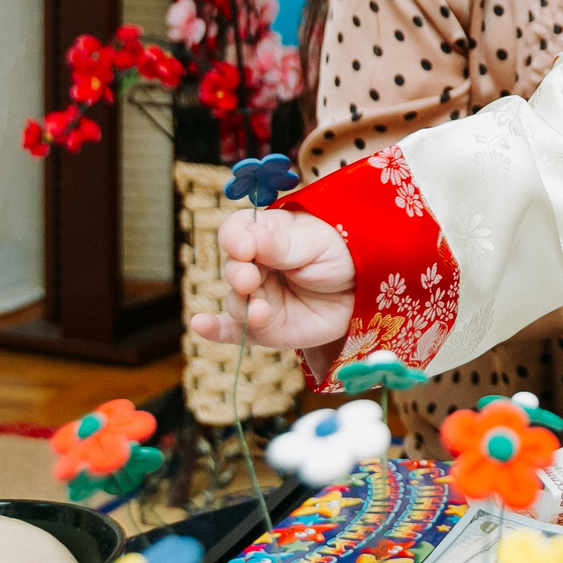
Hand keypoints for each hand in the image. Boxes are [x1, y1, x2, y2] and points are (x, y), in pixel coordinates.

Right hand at [186, 208, 355, 352]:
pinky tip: (200, 325)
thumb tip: (248, 240)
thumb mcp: (316, 242)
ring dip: (242, 307)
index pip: (235, 231)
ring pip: (235, 302)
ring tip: (260, 313)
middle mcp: (254, 265)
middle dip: (238, 275)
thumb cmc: (340, 254)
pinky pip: (233, 331)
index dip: (234, 239)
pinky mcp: (263, 327)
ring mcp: (257, 297)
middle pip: (232, 268)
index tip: (244, 248)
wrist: (362, 292)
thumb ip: (282, 246)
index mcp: (265, 234)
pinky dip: (215, 330)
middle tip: (250, 281)